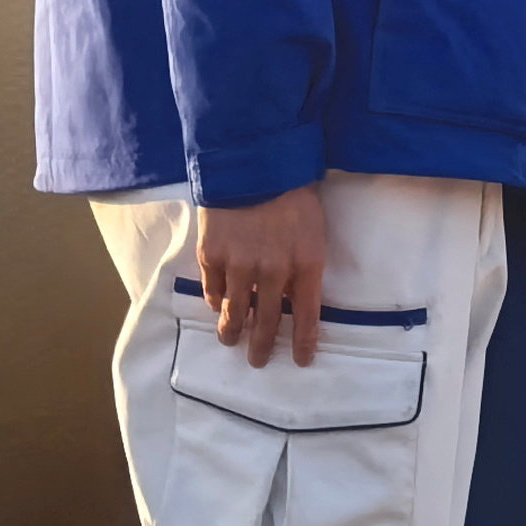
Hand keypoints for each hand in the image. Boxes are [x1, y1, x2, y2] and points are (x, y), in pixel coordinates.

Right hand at [197, 186, 327, 367]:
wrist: (253, 164)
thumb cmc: (292, 194)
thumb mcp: (313, 231)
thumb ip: (305, 265)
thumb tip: (293, 295)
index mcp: (306, 264)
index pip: (308, 315)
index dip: (305, 342)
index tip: (303, 361)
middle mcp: (273, 272)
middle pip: (268, 322)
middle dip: (263, 347)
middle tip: (258, 361)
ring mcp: (239, 265)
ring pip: (235, 312)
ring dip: (232, 331)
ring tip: (230, 341)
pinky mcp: (212, 255)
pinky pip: (212, 290)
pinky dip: (215, 301)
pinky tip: (217, 307)